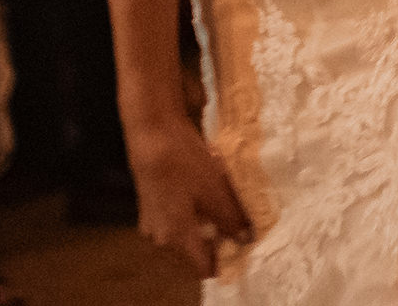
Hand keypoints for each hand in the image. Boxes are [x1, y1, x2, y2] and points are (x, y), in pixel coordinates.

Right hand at [126, 115, 254, 275]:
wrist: (152, 131)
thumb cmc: (182, 162)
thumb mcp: (215, 191)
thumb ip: (231, 219)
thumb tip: (245, 239)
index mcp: (175, 237)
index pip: (203, 266)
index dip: (225, 259)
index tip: (245, 245)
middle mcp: (160, 234)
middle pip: (196, 246)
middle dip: (219, 234)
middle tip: (241, 216)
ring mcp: (153, 218)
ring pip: (189, 227)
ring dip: (208, 217)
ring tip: (226, 196)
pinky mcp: (152, 201)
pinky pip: (179, 212)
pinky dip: (195, 204)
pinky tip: (208, 184)